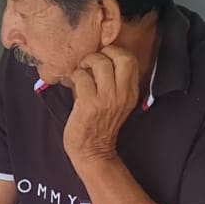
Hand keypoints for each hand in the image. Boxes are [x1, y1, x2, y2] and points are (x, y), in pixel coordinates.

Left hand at [62, 46, 140, 167]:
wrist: (92, 151)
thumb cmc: (100, 126)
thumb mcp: (116, 103)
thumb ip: (114, 83)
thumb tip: (99, 59)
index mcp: (131, 93)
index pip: (131, 60)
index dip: (115, 52)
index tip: (103, 56)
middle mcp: (122, 94)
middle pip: (122, 58)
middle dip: (105, 52)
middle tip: (92, 60)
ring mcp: (106, 99)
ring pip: (101, 64)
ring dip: (87, 62)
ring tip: (81, 70)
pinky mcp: (89, 104)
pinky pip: (82, 77)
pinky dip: (75, 76)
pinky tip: (73, 83)